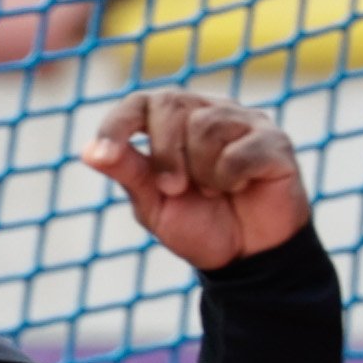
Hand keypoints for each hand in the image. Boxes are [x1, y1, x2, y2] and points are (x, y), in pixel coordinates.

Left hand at [85, 89, 313, 270]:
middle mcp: (207, 111)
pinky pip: (240, 149)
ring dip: (202, 172)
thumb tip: (88, 152)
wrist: (247, 258)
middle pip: (171, 106)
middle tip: (176, 189)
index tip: (104, 156)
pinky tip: (241, 188)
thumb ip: (128, 173)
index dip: (117, 124)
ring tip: (214, 191)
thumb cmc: (200, 226)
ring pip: (206, 125)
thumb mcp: (153, 205)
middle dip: (165, 155)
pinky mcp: (274, 140)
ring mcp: (244, 121)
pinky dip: (232, 178)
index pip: (138, 103)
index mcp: (172, 122)